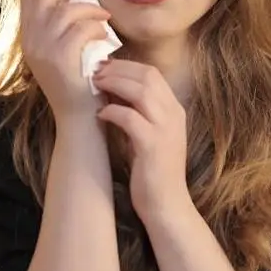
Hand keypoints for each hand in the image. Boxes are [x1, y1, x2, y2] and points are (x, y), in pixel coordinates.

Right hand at [20, 0, 112, 119]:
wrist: (78, 117)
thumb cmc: (79, 81)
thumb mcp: (63, 50)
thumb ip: (63, 27)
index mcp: (28, 38)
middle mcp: (30, 43)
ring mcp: (43, 52)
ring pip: (64, 12)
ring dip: (89, 8)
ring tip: (104, 15)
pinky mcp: (61, 61)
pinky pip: (80, 30)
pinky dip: (95, 26)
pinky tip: (105, 33)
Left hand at [91, 60, 190, 219]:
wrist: (166, 205)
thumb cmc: (152, 171)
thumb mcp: (148, 135)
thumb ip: (138, 112)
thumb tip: (112, 91)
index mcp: (174, 110)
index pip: (152, 73)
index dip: (126, 66)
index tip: (104, 67)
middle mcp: (174, 115)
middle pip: (147, 76)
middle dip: (118, 69)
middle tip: (95, 72)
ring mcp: (165, 129)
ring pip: (141, 91)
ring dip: (114, 84)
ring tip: (95, 86)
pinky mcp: (153, 145)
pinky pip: (130, 117)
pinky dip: (112, 111)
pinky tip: (100, 114)